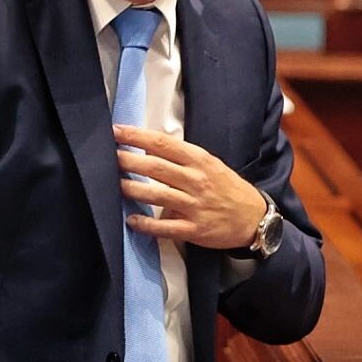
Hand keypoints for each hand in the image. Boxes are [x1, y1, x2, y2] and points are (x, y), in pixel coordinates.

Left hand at [113, 125, 265, 249]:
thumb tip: (147, 148)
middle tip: (106, 156)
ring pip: (156, 195)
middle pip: (155, 167)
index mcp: (199, 160)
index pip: (162, 144)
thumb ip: (181, 158)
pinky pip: (165, 227)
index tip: (115, 131)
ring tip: (113, 185)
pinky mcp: (194, 229)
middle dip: (127, 161)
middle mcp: (196, 180)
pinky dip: (146, 224)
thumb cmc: (227, 188)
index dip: (136, 137)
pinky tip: (131, 220)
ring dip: (131, 189)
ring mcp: (195, 206)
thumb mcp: (209, 164)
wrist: (254, 218)